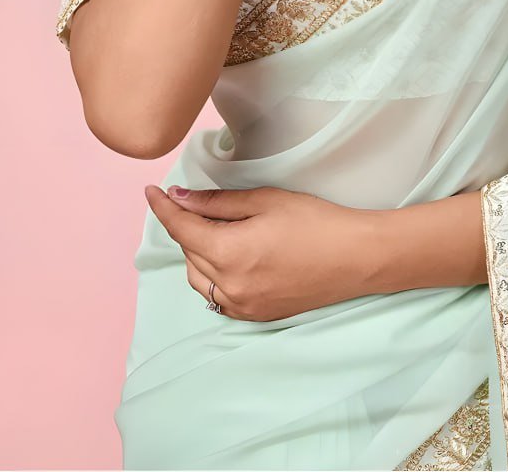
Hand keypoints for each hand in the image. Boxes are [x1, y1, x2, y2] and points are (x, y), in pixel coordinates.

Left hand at [143, 183, 378, 320]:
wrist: (356, 258)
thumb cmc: (315, 221)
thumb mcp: (266, 201)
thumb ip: (218, 203)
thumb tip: (181, 198)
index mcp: (229, 253)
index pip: (181, 229)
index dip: (163, 208)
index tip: (151, 191)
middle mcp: (229, 286)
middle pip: (189, 254)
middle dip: (187, 227)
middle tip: (202, 203)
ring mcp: (242, 306)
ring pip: (199, 278)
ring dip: (198, 253)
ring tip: (218, 230)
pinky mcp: (256, 315)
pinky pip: (218, 297)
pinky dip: (214, 276)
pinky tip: (231, 258)